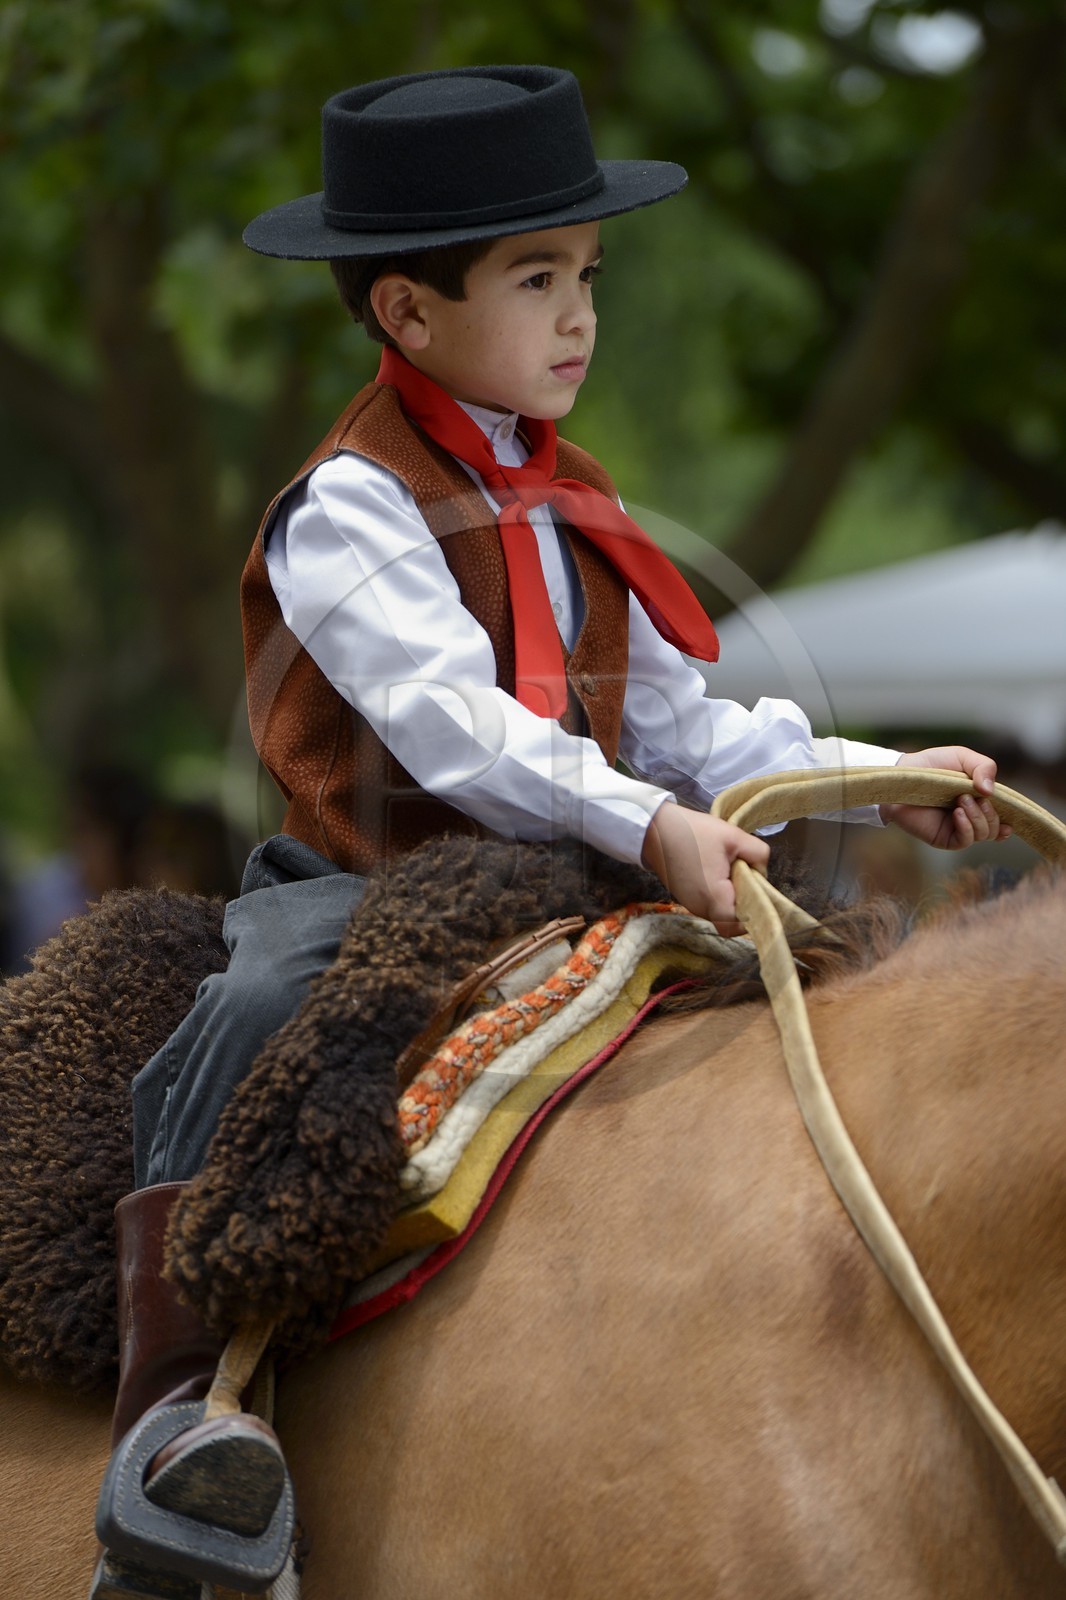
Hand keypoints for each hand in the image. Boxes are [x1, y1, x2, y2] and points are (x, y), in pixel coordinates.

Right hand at [642, 801, 769, 934]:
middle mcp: (700, 907)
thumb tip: (762, 871)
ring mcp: (689, 904)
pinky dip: (716, 892)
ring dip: (729, 896)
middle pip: (730, 920)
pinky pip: (707, 903)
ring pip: (719, 911)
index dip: (751, 914)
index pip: (738, 926)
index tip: (756, 892)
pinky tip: (714, 869)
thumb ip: (758, 854)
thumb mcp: (734, 836)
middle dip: (742, 901)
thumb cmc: (694, 833)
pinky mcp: (684, 897)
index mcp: (713, 897)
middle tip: (744, 875)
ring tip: (728, 868)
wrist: (655, 829)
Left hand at [879, 747, 1011, 850]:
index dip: (1008, 820)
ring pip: (984, 834)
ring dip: (978, 817)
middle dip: (991, 813)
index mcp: (979, 801)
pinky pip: (965, 840)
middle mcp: (970, 817)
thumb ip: (984, 767)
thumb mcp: (962, 758)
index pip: (1001, 818)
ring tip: (960, 801)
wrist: (902, 775)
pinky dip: (967, 827)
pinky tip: (957, 814)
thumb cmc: (931, 766)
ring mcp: (957, 828)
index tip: (1010, 819)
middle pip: (995, 828)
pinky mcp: (943, 837)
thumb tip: (990, 791)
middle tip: (973, 797)